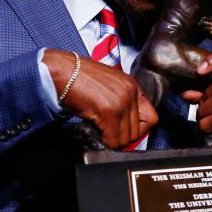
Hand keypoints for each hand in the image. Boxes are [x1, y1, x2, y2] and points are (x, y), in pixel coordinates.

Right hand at [43, 49, 157, 148]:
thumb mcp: (107, 85)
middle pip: (138, 131)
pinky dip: (104, 140)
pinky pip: (113, 139)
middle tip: (107, 132)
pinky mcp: (109, 111)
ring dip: (112, 139)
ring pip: (126, 138)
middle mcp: (130, 92)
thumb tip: (123, 125)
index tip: (124, 131)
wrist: (60, 71)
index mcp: (132, 85)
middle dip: (122, 136)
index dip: (137, 129)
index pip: (151, 118)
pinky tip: (94, 129)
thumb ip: (120, 100)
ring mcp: (121, 101)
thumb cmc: (77, 77)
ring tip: (99, 128)